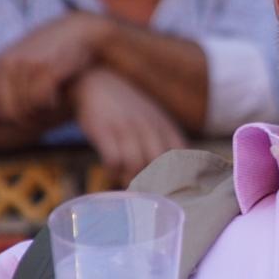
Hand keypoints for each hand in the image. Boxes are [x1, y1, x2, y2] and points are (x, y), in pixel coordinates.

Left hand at [0, 14, 107, 155]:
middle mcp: (6, 63)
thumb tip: (0, 116)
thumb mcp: (24, 62)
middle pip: (6, 112)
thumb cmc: (52, 52)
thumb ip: (8, 84)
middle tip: (40, 121)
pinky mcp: (45, 67)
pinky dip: (50, 105)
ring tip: (51, 106)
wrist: (80, 31)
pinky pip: (42, 101)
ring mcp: (25, 64)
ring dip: (39, 114)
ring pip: (25, 109)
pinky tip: (58, 97)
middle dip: (23, 122)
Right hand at [70, 68, 186, 184]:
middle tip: (145, 197)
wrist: (97, 80)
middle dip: (153, 185)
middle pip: (159, 164)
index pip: (181, 156)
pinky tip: (110, 170)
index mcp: (164, 126)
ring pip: (136, 164)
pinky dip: (112, 171)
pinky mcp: (103, 129)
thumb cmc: (128, 109)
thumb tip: (172, 177)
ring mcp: (126, 127)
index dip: (180, 178)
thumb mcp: (153, 120)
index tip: (173, 193)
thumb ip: (164, 144)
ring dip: (130, 179)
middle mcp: (148, 126)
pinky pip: (112, 159)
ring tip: (125, 183)